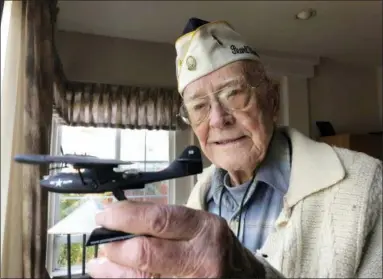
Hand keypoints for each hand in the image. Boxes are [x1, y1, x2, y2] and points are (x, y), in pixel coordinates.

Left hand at [87, 200, 264, 277]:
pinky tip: (117, 276)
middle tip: (101, 242)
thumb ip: (164, 220)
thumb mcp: (198, 225)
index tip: (105, 215)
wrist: (244, 277)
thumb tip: (122, 216)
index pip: (158, 219)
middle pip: (146, 253)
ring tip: (101, 264)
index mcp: (204, 228)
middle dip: (115, 247)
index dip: (125, 216)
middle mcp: (202, 257)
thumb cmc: (215, 247)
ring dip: (114, 271)